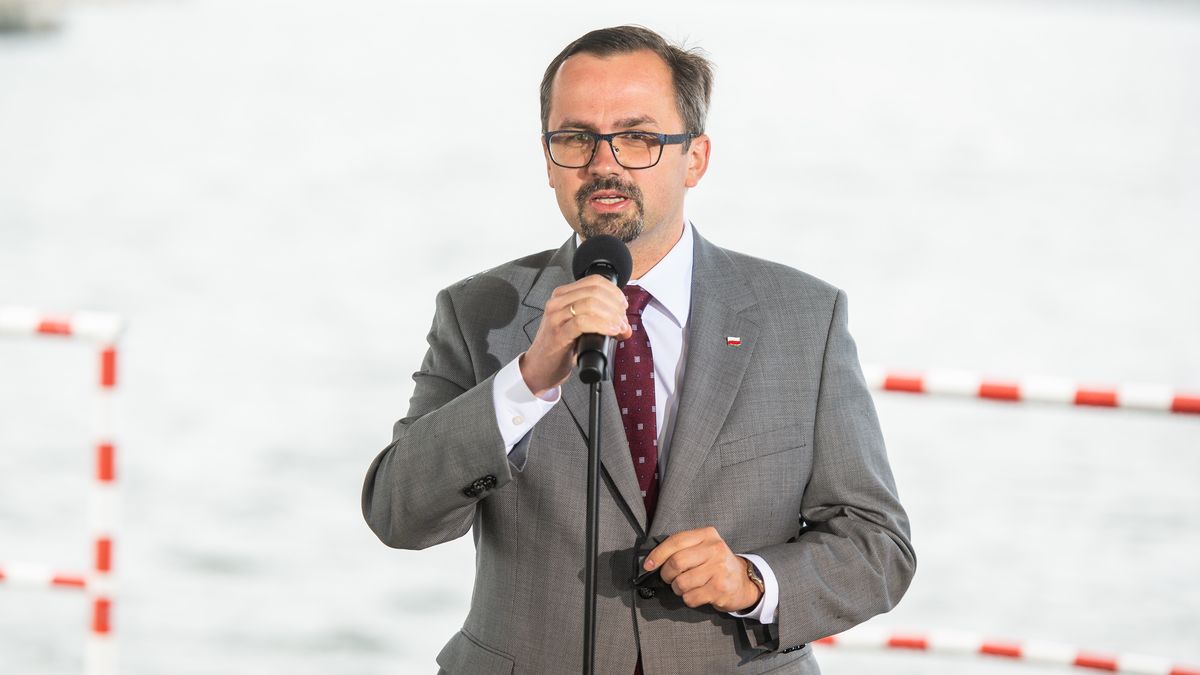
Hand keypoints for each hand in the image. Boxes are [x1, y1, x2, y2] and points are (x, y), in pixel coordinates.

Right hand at [520, 275, 631, 395]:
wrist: (539, 367)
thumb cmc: (559, 347)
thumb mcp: (577, 325)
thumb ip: (596, 317)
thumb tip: (623, 322)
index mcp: (563, 295)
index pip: (594, 281)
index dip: (614, 292)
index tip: (623, 306)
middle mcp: (557, 302)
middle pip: (595, 292)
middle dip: (615, 306)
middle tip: (623, 321)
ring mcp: (556, 317)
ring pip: (591, 304)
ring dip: (612, 316)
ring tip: (619, 328)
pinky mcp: (558, 334)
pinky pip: (583, 322)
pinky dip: (602, 325)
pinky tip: (612, 331)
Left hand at [643, 526, 761, 612]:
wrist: (743, 581)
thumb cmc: (716, 564)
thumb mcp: (703, 547)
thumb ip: (682, 549)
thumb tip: (652, 561)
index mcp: (707, 535)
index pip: (676, 541)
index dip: (658, 554)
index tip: (648, 565)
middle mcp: (715, 549)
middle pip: (676, 563)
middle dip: (666, 574)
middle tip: (669, 578)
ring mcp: (719, 569)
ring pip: (681, 583)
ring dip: (677, 589)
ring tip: (686, 586)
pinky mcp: (720, 589)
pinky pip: (690, 597)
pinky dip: (688, 599)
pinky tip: (698, 594)